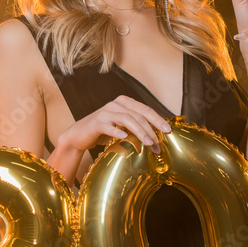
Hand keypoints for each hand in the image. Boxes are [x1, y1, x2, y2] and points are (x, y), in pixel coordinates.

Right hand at [56, 95, 170, 155]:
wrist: (79, 136)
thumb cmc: (104, 131)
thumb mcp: (122, 127)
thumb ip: (136, 126)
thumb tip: (158, 136)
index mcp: (124, 102)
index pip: (145, 109)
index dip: (158, 119)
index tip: (168, 131)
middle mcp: (115, 104)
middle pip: (138, 114)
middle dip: (151, 129)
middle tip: (159, 143)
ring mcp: (105, 112)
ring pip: (127, 119)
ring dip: (139, 132)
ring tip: (148, 143)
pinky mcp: (96, 123)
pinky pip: (109, 126)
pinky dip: (117, 132)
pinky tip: (124, 138)